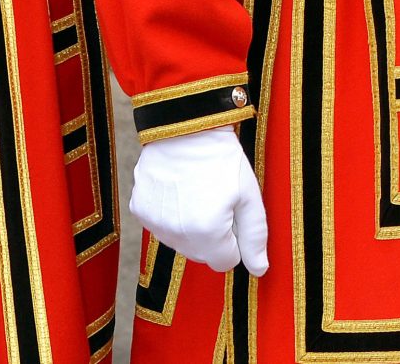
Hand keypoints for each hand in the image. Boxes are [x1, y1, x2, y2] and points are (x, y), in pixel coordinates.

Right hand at [131, 127, 268, 276]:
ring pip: (181, 243)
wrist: (185, 128)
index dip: (235, 241)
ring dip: (192, 228)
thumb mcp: (250, 194)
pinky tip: (179, 190)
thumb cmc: (222, 159)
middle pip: (202, 255)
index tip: (234, 214)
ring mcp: (154, 224)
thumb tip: (259, 270)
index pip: (226, 262)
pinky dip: (171, 216)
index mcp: (208, 233)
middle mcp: (177, 235)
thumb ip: (255, 236)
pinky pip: (161, 227)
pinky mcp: (140, 211)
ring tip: (198, 192)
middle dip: (214, 236)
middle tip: (217, 200)